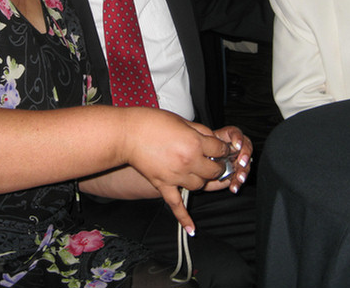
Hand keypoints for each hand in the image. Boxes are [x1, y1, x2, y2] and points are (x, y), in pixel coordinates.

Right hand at [122, 108, 229, 234]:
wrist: (126, 134)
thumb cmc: (151, 122)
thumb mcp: (181, 120)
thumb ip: (199, 131)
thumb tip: (212, 139)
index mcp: (194, 143)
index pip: (220, 150)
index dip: (223, 149)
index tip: (221, 148)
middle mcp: (188, 161)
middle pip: (213, 171)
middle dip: (217, 166)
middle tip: (214, 162)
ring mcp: (176, 176)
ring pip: (199, 186)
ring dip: (202, 180)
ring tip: (198, 173)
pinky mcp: (163, 185)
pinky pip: (176, 205)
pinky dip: (184, 218)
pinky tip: (192, 229)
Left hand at [200, 125, 252, 193]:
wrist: (194, 171)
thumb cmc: (196, 156)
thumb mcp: (198, 149)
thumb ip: (206, 148)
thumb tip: (212, 151)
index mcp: (223, 139)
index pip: (234, 133)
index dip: (238, 138)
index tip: (237, 145)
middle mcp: (231, 149)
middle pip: (245, 147)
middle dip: (245, 155)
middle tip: (242, 163)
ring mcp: (234, 160)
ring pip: (245, 163)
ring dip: (243, 171)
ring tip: (239, 178)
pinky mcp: (235, 173)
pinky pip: (240, 176)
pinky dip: (238, 182)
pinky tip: (234, 186)